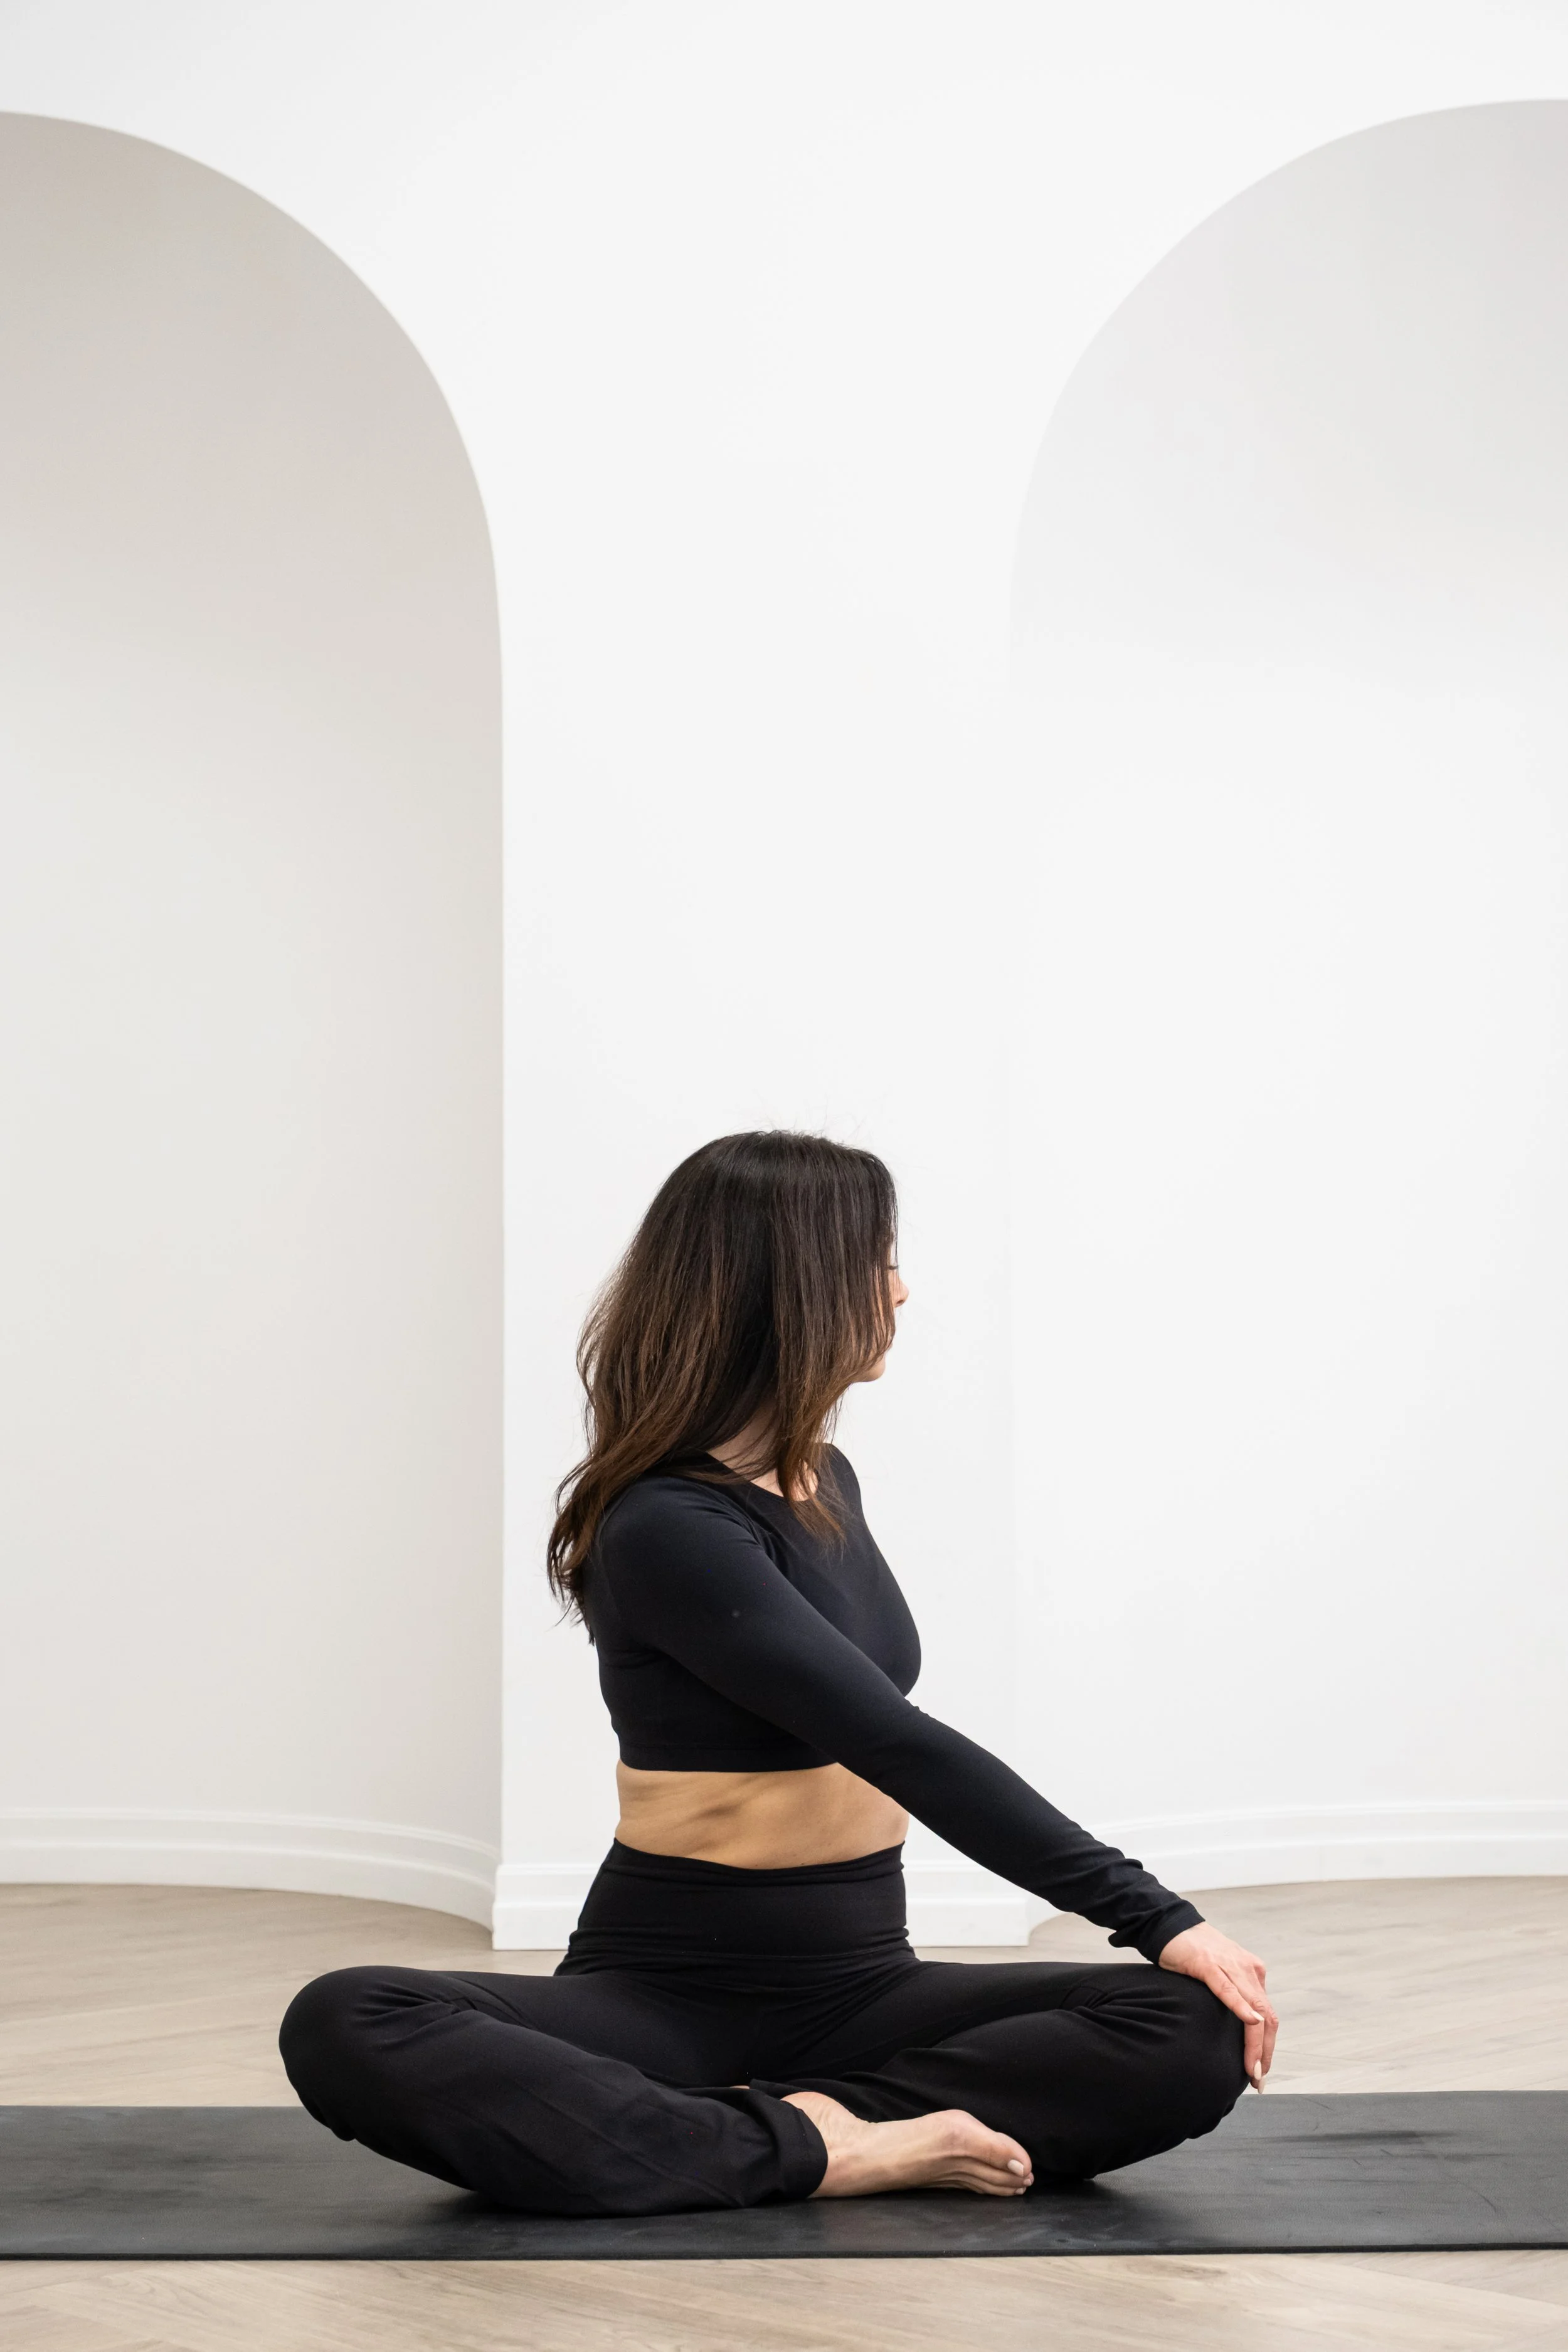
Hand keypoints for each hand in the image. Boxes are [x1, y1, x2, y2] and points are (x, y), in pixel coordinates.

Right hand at [1157, 1922, 1278, 2088]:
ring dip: (1255, 2043)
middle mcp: (1248, 1969)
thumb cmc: (1191, 1953)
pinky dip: (1241, 2007)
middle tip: (1258, 2079)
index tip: (1260, 2071)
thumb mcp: (1220, 1975)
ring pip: (1253, 2007)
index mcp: (1252, 1973)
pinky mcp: (1208, 1963)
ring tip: (1253, 2069)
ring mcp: (1230, 1965)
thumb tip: (1240, 2028)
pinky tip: (1249, 2022)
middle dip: (1265, 2052)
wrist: (1169, 1924)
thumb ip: (1234, 1994)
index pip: (1268, 2016)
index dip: (1267, 2047)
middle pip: (1267, 2017)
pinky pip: (1228, 1988)